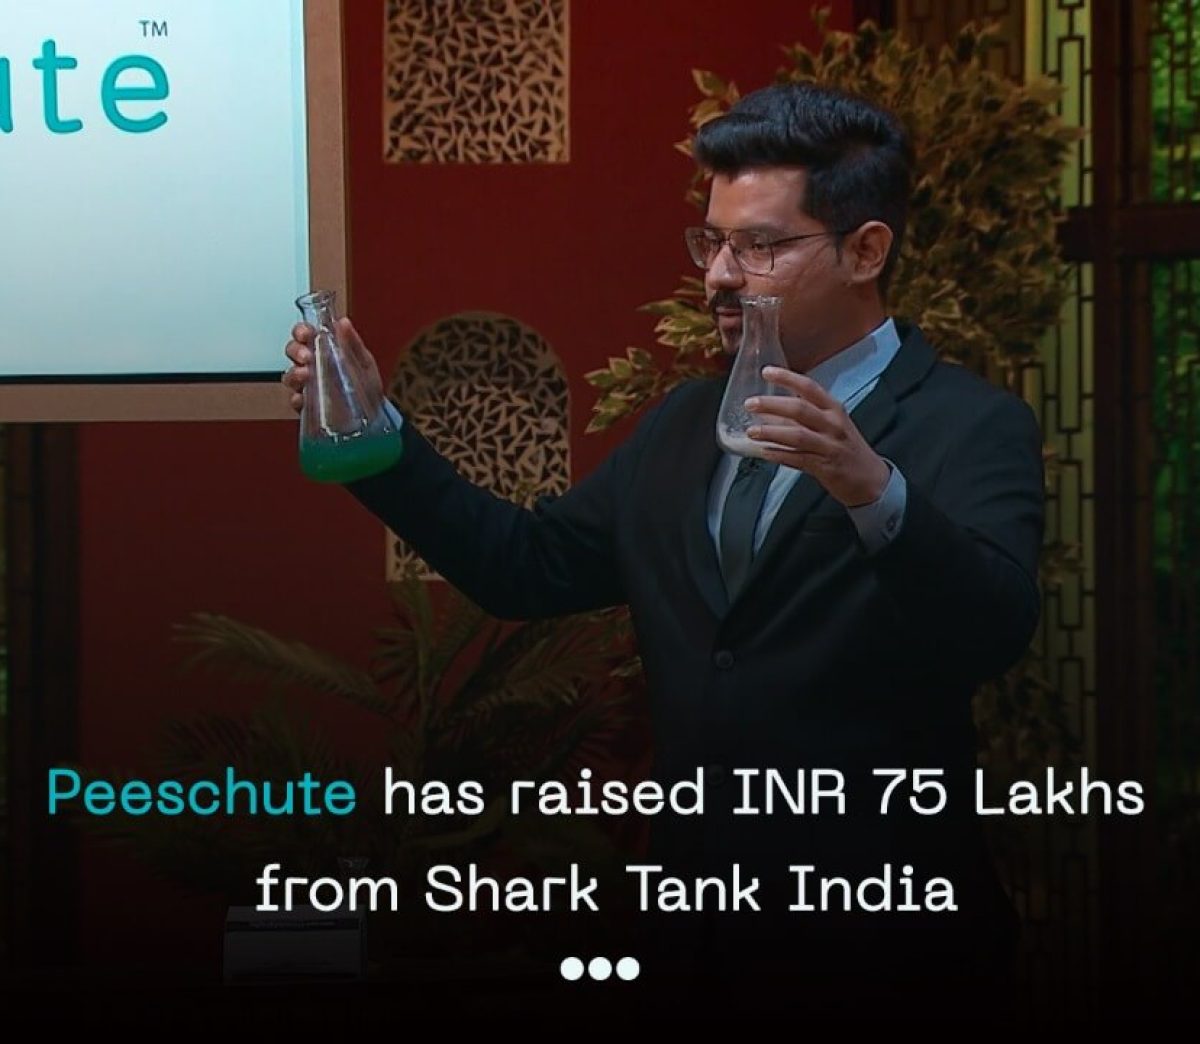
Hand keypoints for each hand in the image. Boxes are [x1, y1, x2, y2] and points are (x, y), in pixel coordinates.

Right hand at [281, 316, 383, 415]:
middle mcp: (312, 366)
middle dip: (296, 351)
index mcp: (323, 350)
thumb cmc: (366, 386)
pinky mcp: (308, 406)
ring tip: (305, 375)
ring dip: (294, 373)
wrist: (374, 415)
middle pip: (292, 352)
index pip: (304, 334)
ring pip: (289, 375)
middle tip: (307, 356)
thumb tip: (343, 322)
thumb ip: (353, 344)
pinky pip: (295, 401)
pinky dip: (297, 398)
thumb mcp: (364, 363)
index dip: (301, 331)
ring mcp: (308, 386)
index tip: (306, 334)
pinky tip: (303, 398)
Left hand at [745, 365, 889, 506]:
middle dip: (772, 405)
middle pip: (800, 409)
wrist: (870, 479)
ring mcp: (829, 446)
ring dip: (771, 432)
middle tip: (750, 404)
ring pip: (797, 435)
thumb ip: (802, 417)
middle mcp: (833, 424)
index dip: (787, 378)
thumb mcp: (830, 426)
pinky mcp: (825, 467)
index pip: (809, 387)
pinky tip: (764, 453)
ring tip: (751, 432)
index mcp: (834, 409)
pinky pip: (797, 459)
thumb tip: (769, 411)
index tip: (767, 371)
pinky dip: (779, 455)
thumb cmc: (847, 449)